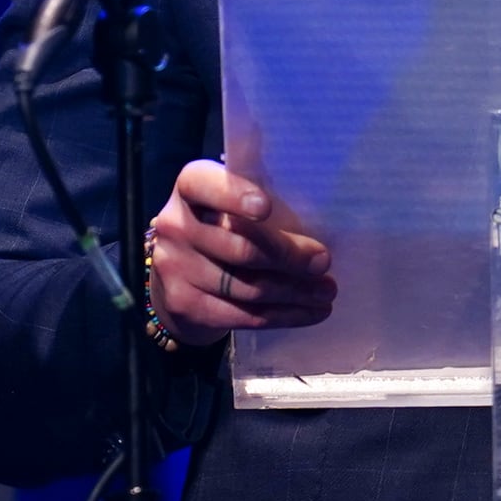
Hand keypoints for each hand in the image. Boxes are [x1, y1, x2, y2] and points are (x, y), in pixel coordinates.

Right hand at [147, 159, 335, 347]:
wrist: (177, 273)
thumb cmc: (221, 227)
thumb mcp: (230, 204)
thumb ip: (259, 209)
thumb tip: (317, 238)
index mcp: (190, 187)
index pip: (205, 185)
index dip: (234, 195)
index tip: (266, 208)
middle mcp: (175, 225)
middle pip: (239, 246)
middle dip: (288, 256)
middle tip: (323, 263)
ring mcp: (175, 267)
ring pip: (246, 286)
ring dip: (294, 292)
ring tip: (325, 293)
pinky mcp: (184, 305)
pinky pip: (242, 315)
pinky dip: (282, 316)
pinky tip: (308, 313)